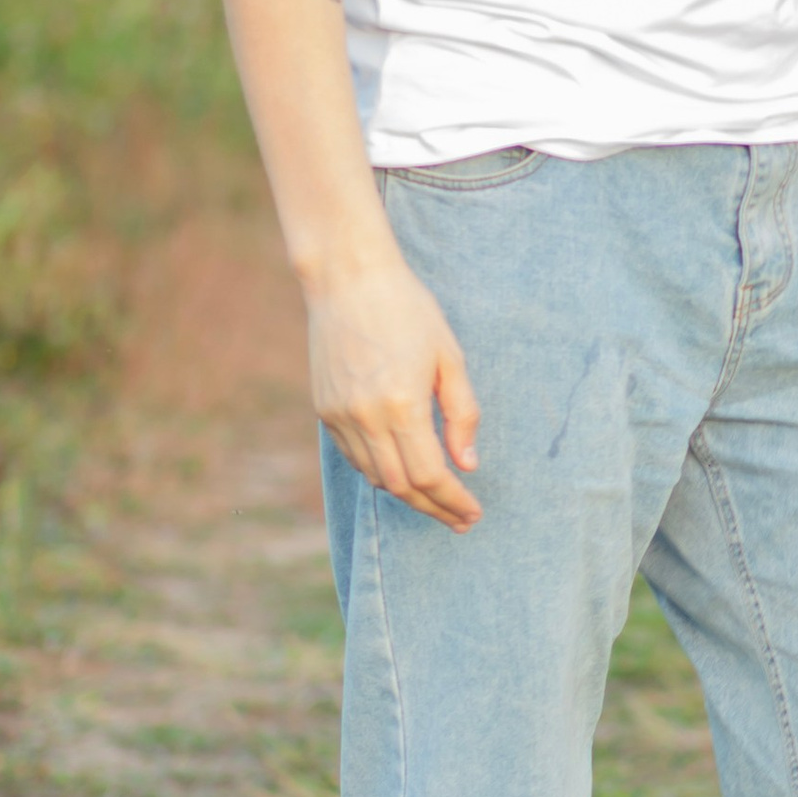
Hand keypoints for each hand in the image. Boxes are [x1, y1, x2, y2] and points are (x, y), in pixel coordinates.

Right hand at [305, 248, 482, 528]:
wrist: (348, 278)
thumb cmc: (407, 309)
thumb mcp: (449, 357)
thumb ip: (462, 414)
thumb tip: (468, 464)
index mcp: (402, 405)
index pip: (430, 475)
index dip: (453, 501)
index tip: (473, 513)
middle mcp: (366, 417)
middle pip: (401, 487)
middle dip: (433, 508)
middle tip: (460, 518)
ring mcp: (339, 416)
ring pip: (375, 477)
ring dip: (407, 495)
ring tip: (437, 500)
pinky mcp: (324, 409)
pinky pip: (354, 457)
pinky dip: (380, 472)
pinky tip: (403, 472)